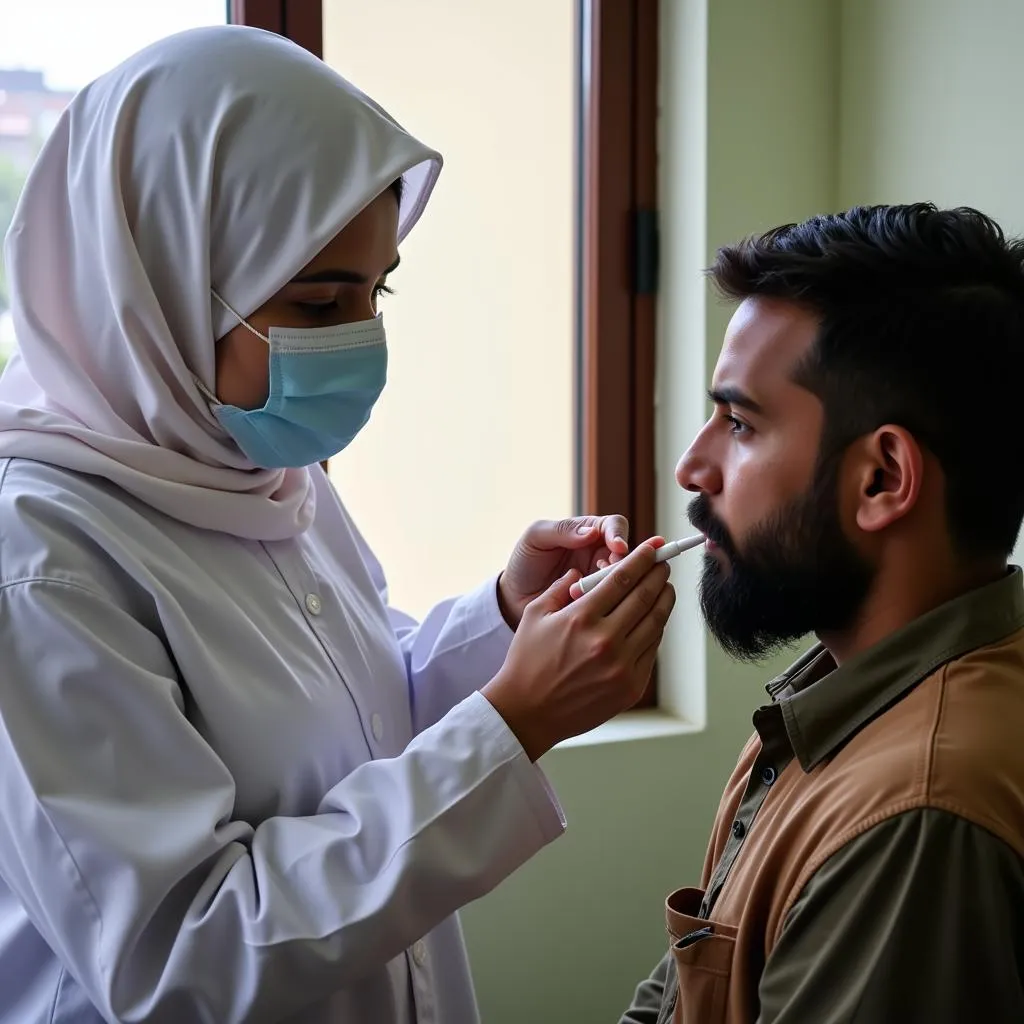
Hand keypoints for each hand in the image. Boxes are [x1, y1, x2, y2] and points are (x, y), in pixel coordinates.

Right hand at [481, 540, 675, 760]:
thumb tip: (581, 572)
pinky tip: (654, 620)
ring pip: (655, 624)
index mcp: (581, 619)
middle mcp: (606, 641)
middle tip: (663, 564)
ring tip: (665, 588)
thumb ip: (560, 588)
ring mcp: (621, 667)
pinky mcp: (630, 687)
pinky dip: (656, 630)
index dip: (642, 560)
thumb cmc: (527, 661)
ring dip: (664, 601)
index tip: (652, 550)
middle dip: (658, 575)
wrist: (527, 713)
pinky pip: (652, 650)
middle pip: (645, 597)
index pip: (623, 579)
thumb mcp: (534, 615)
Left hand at [496, 515, 629, 629]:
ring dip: (612, 583)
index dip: (619, 534)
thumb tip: (591, 532)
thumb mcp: (536, 538)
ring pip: (622, 578)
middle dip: (622, 563)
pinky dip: (606, 601)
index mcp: (587, 531)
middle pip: (626, 554)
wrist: (514, 597)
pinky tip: (588, 604)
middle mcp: (599, 553)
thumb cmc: (525, 561)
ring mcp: (600, 578)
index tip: (618, 548)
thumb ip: (562, 530)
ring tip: (587, 589)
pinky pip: (612, 599)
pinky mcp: (598, 601)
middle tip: (606, 572)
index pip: (614, 525)